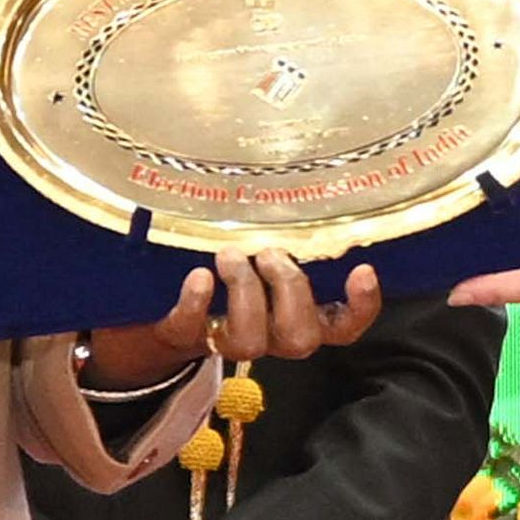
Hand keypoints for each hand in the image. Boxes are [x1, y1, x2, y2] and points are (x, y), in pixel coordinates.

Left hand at [77, 246, 376, 381]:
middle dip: (290, 290)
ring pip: (252, 341)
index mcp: (300, 316)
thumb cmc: (229, 269)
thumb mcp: (263, 251)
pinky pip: (193, 328)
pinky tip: (199, 276)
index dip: (361, 307)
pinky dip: (197, 302)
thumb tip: (303, 177)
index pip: (345, 327)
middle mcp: (272, 337)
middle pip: (301, 337)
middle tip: (269, 252)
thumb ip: (287, 233)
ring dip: (246, 293)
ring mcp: (228, 342)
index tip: (363, 269)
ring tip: (229, 254)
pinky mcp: (183, 336)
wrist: (157, 308)